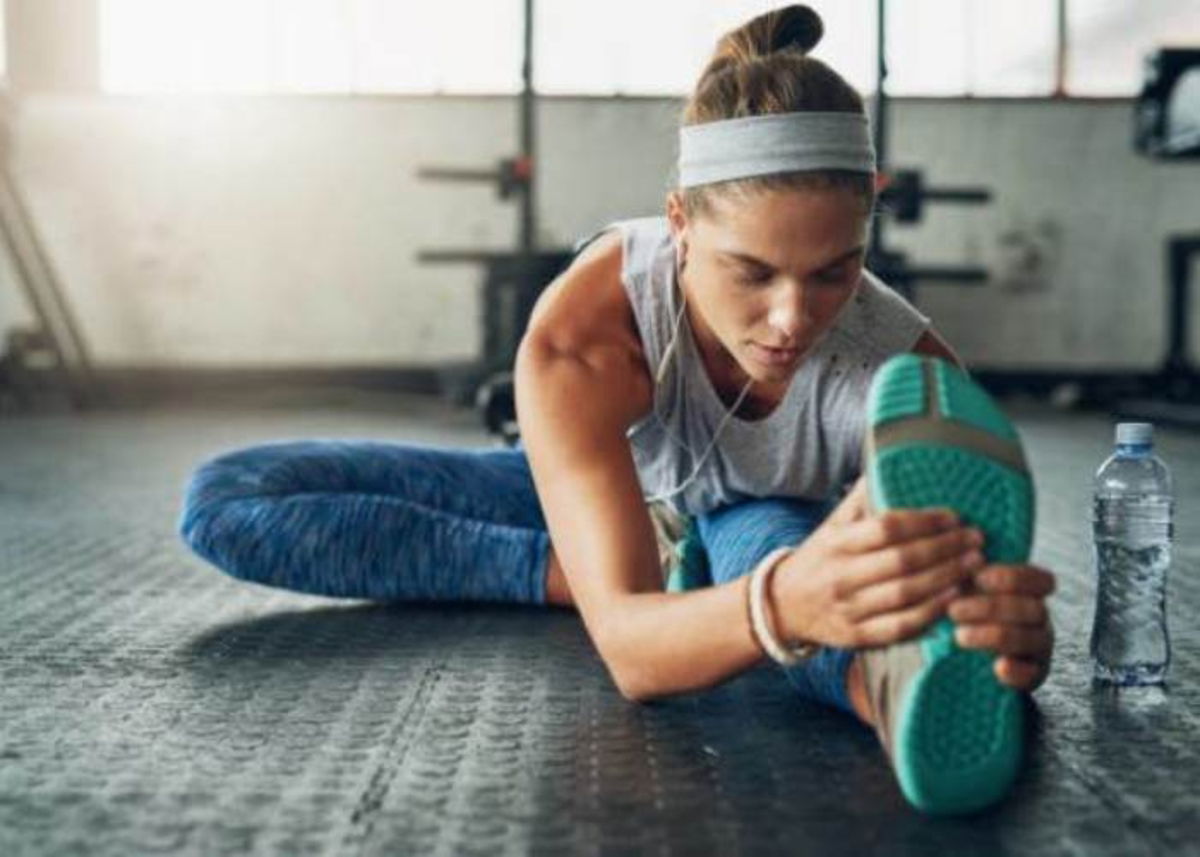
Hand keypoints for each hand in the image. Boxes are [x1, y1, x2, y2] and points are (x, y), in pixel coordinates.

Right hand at [771, 476, 985, 649]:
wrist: (783, 605)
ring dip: (946, 578)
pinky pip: (901, 626)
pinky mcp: (857, 636)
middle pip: (902, 561)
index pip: (886, 528)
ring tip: (974, 564)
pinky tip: (953, 598)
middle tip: (976, 539)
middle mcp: (841, 576)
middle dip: (945, 549)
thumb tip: (889, 460)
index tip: (954, 516)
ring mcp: (849, 609)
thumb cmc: (819, 558)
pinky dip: (931, 612)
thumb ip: (861, 498)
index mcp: (836, 544)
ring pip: (906, 594)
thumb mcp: (832, 525)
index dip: (924, 522)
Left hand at [948, 563, 1055, 691]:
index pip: (1041, 580)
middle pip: (1033, 609)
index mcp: (1031, 594)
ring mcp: (1038, 648)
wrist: (971, 657)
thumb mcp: (971, 590)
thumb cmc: (970, 613)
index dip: (1013, 577)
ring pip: (1029, 639)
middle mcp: (1040, 619)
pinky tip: (997, 667)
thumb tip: (954, 553)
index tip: (978, 577)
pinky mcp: (1031, 676)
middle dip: (991, 608)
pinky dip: (1016, 671)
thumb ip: (970, 574)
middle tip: (953, 610)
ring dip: (993, 636)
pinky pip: (1032, 675)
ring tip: (958, 636)